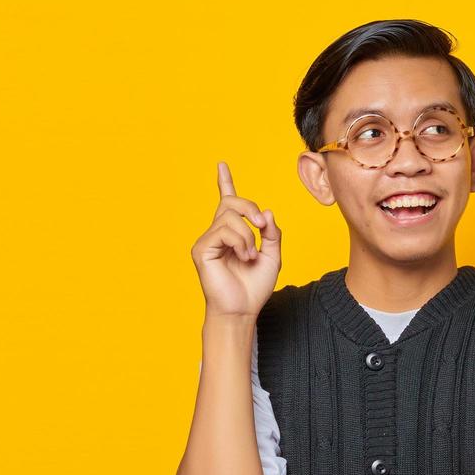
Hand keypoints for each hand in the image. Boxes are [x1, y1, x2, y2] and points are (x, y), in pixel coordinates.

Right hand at [191, 160, 282, 319]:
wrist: (244, 309)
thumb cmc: (255, 286)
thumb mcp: (273, 256)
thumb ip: (272, 233)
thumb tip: (266, 212)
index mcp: (233, 233)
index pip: (227, 202)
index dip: (225, 182)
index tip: (221, 165)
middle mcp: (217, 233)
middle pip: (232, 202)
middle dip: (251, 208)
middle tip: (263, 226)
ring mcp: (207, 240)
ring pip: (230, 217)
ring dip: (248, 235)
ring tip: (250, 255)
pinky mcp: (201, 249)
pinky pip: (224, 231)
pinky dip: (240, 242)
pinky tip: (243, 257)